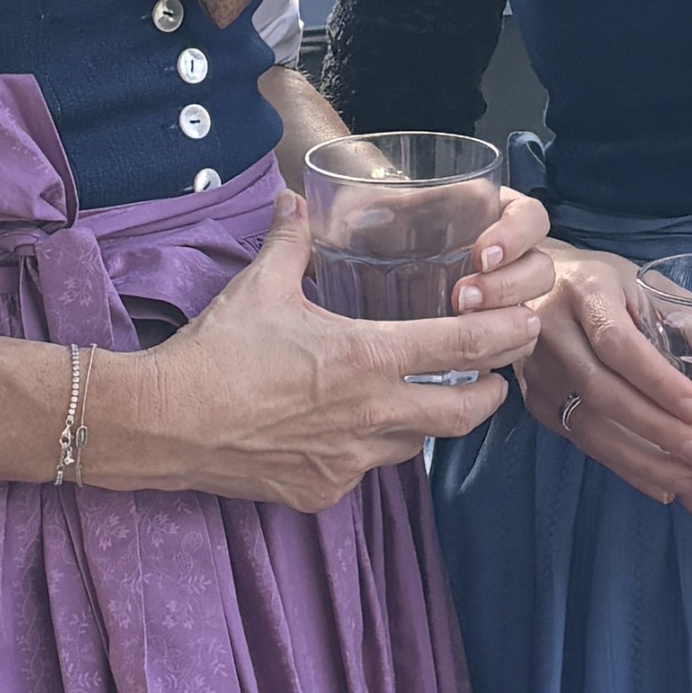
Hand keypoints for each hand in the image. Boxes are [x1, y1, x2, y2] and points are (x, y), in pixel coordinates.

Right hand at [95, 188, 537, 512]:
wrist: (165, 422)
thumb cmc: (215, 351)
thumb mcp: (259, 286)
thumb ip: (290, 241)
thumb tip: (292, 199)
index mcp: (366, 357)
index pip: (463, 347)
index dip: (505, 338)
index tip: (526, 328)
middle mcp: (371, 414)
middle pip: (464, 414)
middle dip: (489, 396)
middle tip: (494, 379)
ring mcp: (349, 461)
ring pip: (414, 445)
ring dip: (425, 423)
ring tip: (420, 401)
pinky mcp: (323, 492)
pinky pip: (362, 473)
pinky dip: (364, 452)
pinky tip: (344, 433)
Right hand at [510, 248, 691, 507]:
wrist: (528, 290)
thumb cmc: (602, 284)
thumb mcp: (644, 283)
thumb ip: (689, 319)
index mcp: (585, 291)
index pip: (618, 344)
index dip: (658, 381)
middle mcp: (551, 332)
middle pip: (602, 392)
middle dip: (657, 429)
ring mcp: (538, 372)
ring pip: (589, 426)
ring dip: (644, 460)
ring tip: (690, 477)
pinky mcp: (536, 404)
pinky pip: (583, 443)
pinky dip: (625, 467)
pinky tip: (660, 483)